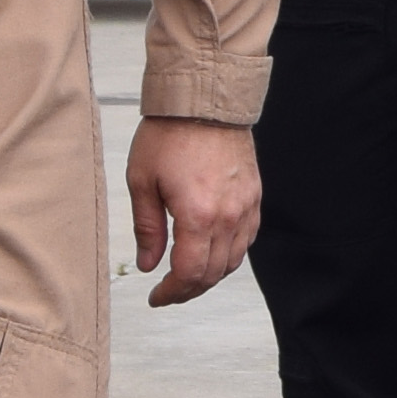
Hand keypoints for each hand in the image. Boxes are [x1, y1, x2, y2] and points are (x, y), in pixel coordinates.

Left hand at [127, 118, 261, 305]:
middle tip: (169, 292)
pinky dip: (230, 254)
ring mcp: (245, 206)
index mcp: (197, 215)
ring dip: (210, 275)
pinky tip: (213, 251)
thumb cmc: (171, 134)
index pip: (189, 273)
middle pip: (213, 273)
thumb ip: (147, 229)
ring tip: (189, 275)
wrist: (205, 101)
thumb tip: (148, 263)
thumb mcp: (142, 181)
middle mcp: (227, 215)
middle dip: (189, 290)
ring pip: (233, 260)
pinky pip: (247, 238)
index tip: (157, 296)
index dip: (171, 293)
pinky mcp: (254, 196)